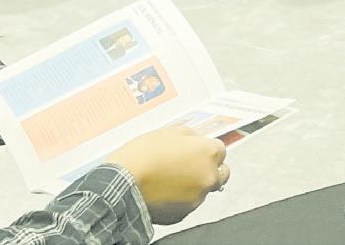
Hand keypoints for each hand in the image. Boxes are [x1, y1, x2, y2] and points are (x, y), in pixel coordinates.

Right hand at [110, 127, 228, 224]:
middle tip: (189, 165)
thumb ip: (191, 136)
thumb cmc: (143, 156)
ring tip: (169, 178)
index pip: (221, 150)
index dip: (206, 149)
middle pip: (220, 173)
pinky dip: (180, 198)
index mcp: (208, 153)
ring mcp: (197, 197)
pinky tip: (164, 191)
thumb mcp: (169, 132)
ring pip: (203, 190)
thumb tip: (196, 140)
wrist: (123, 183)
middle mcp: (208, 176)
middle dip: (209, 168)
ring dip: (193, 184)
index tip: (196, 150)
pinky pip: (187, 204)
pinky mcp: (184, 214)